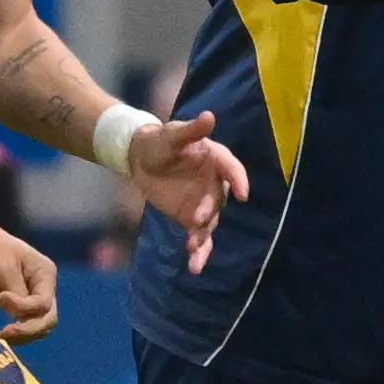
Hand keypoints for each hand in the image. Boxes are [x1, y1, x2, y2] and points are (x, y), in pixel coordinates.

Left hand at [0, 213, 60, 342]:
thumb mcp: (3, 269)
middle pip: (47, 318)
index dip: (24, 307)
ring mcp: (33, 297)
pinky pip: (26, 324)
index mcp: (45, 274)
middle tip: (5, 332)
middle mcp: (44, 287)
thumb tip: (19, 315)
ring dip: (24, 335)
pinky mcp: (19, 304)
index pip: (43, 303)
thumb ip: (16, 293)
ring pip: (39, 325)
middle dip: (28, 329)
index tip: (2, 297)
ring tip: (1, 335)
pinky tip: (2, 333)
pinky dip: (18, 332)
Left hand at [124, 108, 249, 272]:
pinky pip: (198, 237)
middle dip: (209, 212)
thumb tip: (209, 116)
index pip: (231, 170)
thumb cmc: (159, 141)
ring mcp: (204, 203)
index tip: (242, 193)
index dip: (238, 180)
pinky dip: (198, 251)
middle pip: (218, 201)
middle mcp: (214, 184)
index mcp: (215, 159)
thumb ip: (191, 130)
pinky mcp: (190, 218)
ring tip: (194, 253)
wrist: (141, 157)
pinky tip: (194, 267)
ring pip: (210, 225)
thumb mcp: (172, 134)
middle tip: (196, 219)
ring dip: (204, 239)